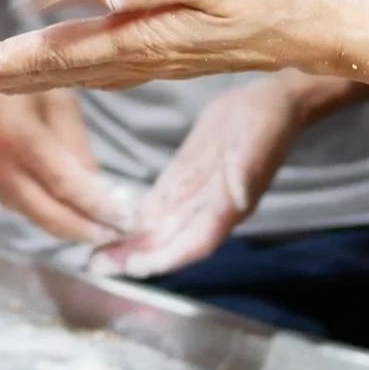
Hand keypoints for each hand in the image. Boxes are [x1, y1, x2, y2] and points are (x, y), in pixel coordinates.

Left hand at [0, 0, 368, 93]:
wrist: (324, 28)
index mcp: (143, 40)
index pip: (53, 55)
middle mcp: (142, 57)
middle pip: (52, 72)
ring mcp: (157, 59)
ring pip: (74, 72)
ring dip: (24, 74)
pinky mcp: (172, 53)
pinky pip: (101, 67)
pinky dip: (65, 70)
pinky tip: (58, 67)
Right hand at [0, 86, 135, 245]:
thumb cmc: (16, 88)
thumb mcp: (55, 101)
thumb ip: (77, 144)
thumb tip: (101, 186)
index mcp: (22, 140)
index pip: (65, 185)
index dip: (97, 206)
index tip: (129, 218)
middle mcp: (7, 171)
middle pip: (52, 215)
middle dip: (90, 230)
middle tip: (125, 234)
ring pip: (43, 220)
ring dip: (77, 230)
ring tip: (111, 231)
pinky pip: (35, 215)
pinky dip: (60, 222)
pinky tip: (83, 220)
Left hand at [98, 74, 324, 279]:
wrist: (272, 101)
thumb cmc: (269, 120)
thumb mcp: (260, 140)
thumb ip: (246, 171)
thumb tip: (237, 200)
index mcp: (228, 206)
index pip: (194, 242)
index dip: (166, 258)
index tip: (135, 268)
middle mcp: (209, 208)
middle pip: (170, 242)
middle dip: (137, 257)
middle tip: (97, 266)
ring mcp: (196, 194)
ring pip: (160, 227)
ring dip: (131, 243)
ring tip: (96, 254)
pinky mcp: (185, 176)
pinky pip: (159, 204)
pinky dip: (137, 218)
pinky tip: (111, 224)